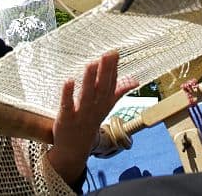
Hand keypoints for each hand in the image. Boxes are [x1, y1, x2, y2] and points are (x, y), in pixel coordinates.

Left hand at [47, 51, 137, 182]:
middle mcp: (95, 107)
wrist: (74, 149)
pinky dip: (68, 94)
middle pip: (102, 88)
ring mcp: (81, 113)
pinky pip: (68, 105)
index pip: (111, 84)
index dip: (113, 69)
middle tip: (107, 54)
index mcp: (104, 103)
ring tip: (91, 63)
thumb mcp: (106, 107)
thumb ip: (118, 91)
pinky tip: (68, 80)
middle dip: (105, 71)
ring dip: (89, 79)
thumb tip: (135, 81)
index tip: (115, 53)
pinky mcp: (66, 118)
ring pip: (87, 95)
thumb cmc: (90, 122)